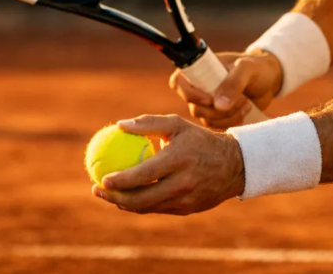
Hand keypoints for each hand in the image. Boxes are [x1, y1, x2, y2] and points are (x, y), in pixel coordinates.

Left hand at [92, 114, 244, 214]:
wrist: (234, 164)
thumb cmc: (199, 140)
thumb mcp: (177, 124)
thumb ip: (148, 123)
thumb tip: (119, 125)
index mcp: (178, 159)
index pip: (143, 175)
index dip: (119, 181)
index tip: (100, 179)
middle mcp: (183, 182)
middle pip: (141, 199)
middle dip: (114, 199)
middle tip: (98, 190)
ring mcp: (186, 199)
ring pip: (147, 207)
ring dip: (124, 204)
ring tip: (108, 195)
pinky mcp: (188, 209)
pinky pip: (158, 209)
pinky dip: (141, 205)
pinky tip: (128, 197)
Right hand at [169, 49, 282, 128]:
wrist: (270, 79)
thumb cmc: (256, 67)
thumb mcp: (247, 69)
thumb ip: (233, 83)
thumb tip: (218, 106)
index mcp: (200, 69)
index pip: (178, 82)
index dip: (189, 94)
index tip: (210, 99)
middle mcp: (200, 87)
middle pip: (194, 107)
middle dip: (217, 109)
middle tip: (240, 99)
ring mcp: (208, 103)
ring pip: (206, 119)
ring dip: (227, 116)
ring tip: (246, 103)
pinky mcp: (218, 116)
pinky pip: (216, 126)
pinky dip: (232, 122)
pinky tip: (246, 111)